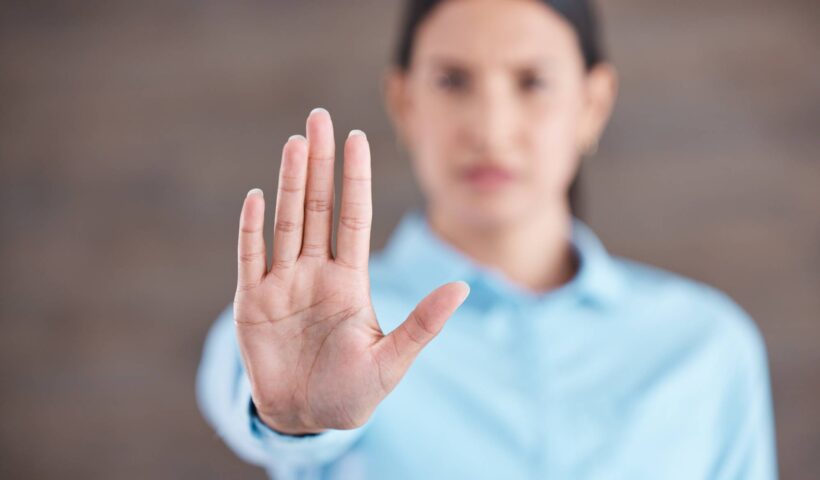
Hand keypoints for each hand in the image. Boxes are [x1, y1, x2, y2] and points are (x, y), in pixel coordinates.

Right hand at [233, 108, 469, 434]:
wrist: (305, 419)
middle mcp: (316, 272)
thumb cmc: (352, 393)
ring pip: (286, 222)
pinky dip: (251, 229)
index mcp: (350, 281)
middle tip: (320, 118)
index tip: (357, 138)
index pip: (354, 217)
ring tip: (295, 143)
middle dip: (319, 163)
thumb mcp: (392, 361)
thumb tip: (463, 288)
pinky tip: (257, 197)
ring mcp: (282, 284)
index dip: (355, 179)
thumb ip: (423, 324)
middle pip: (318, 207)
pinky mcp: (252, 303)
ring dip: (289, 182)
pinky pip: (250, 257)